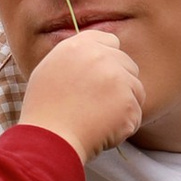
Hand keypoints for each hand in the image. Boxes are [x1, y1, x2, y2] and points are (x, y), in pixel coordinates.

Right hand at [19, 28, 143, 160]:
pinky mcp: (129, 103)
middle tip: (98, 105)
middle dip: (119, 83)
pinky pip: (136, 114)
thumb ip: (76, 57)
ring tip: (98, 119)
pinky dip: (124, 126)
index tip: (99, 78)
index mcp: (80, 46)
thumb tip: (95, 55)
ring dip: (124, 105)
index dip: (107, 60)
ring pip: (136, 89)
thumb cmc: (44, 110)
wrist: (50, 139)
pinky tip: (103, 132)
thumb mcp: (50, 69)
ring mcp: (118, 79)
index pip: (110, 41)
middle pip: (128, 64)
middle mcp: (101, 57)